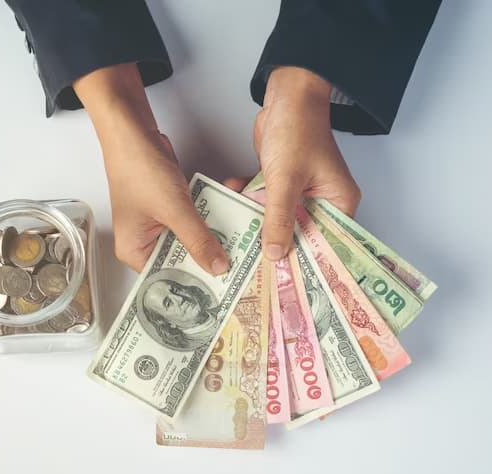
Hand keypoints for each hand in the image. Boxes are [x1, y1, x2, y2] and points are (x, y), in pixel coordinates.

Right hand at [105, 130, 229, 273]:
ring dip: (214, 236)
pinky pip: (194, 221)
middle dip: (208, 258)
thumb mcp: (174, 209)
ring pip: (191, 239)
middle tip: (240, 267)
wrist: (133, 132)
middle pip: (181, 261)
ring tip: (241, 242)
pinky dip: (210, 217)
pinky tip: (231, 216)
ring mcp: (158, 224)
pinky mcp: (170, 208)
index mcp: (134, 250)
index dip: (193, 284)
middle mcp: (144, 241)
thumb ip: (198, 240)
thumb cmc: (138, 169)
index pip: (166, 278)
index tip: (222, 290)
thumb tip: (218, 267)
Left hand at [238, 67, 361, 260]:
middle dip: (276, 246)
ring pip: (277, 219)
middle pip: (300, 234)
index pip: (326, 243)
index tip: (286, 283)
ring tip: (235, 242)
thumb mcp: (286, 180)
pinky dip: (248, 201)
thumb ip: (278, 218)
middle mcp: (323, 201)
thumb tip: (275, 254)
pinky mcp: (280, 183)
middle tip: (254, 270)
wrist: (285, 96)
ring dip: (256, 223)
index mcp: (339, 202)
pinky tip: (230, 200)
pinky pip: (264, 202)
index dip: (306, 263)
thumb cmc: (297, 131)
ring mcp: (300, 192)